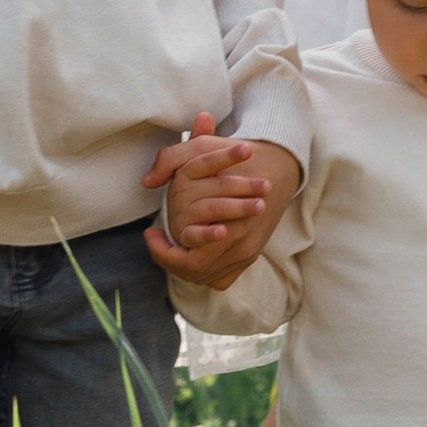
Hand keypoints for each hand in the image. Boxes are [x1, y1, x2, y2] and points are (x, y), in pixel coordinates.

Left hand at [144, 127, 302, 284]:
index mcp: (228, 224)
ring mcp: (249, 252)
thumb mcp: (201, 149)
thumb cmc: (235, 158)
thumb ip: (171, 159)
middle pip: (196, 272)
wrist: (279, 167)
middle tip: (157, 241)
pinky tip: (192, 254)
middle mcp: (241, 245)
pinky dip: (205, 271)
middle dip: (170, 260)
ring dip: (184, 266)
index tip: (151, 231)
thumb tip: (147, 181)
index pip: (186, 260)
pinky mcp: (252, 254)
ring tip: (170, 246)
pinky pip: (223, 277)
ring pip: (208, 277)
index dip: (161, 251)